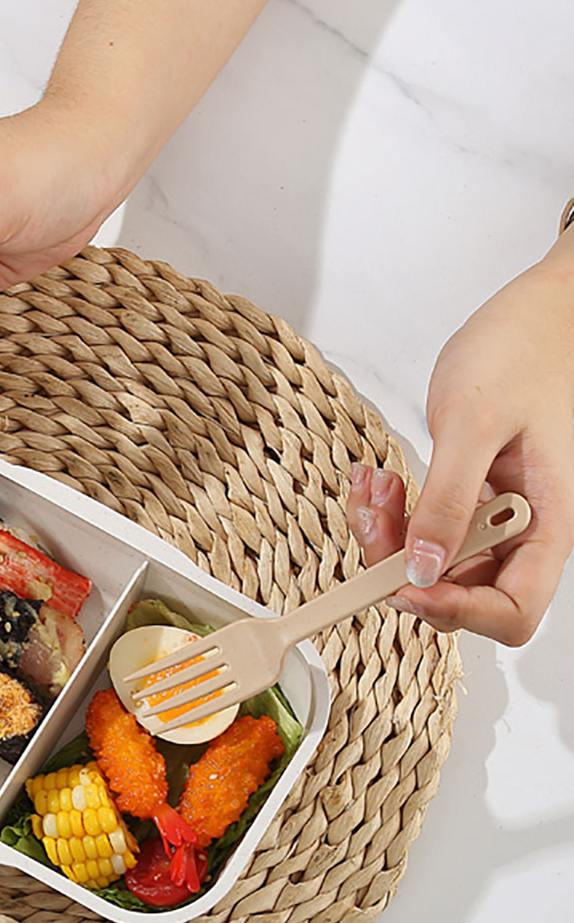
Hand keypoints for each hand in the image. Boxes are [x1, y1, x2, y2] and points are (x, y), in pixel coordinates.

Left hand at [347, 250, 573, 643]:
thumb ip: (449, 498)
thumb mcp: (474, 422)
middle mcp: (522, 531)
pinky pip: (425, 531)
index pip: (512, 611)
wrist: (537, 310)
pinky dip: (395, 515)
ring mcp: (494, 518)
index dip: (457, 610)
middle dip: (406, 568)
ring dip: (391, 540)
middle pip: (461, 594)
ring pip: (433, 566)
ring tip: (376, 489)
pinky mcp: (469, 499)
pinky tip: (382, 483)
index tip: (407, 583)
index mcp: (547, 522)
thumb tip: (423, 568)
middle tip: (376, 519)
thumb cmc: (524, 348)